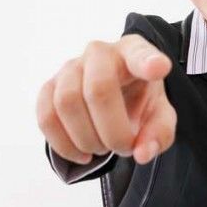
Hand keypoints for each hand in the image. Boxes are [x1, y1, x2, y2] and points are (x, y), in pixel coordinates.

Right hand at [36, 34, 176, 164]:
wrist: (113, 95)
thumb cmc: (138, 100)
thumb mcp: (160, 116)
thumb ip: (159, 134)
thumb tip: (141, 154)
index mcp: (133, 52)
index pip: (139, 53)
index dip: (147, 61)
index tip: (159, 68)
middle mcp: (99, 53)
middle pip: (98, 89)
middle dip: (112, 131)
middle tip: (123, 148)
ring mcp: (70, 67)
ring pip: (67, 103)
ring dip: (86, 139)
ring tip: (101, 149)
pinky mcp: (49, 87)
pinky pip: (46, 116)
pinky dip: (63, 144)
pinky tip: (81, 154)